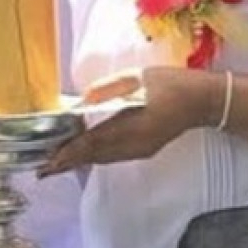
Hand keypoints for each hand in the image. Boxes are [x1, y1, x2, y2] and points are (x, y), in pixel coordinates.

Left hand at [39, 61, 211, 176]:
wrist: (204, 101)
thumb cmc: (172, 84)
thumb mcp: (137, 78)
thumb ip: (106, 89)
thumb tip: (81, 102)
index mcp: (132, 126)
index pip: (93, 142)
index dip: (69, 152)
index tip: (49, 160)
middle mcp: (134, 144)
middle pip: (95, 156)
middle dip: (68, 162)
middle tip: (43, 169)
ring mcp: (140, 150)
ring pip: (103, 159)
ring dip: (80, 161)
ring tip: (56, 165)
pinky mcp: (145, 150)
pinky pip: (113, 157)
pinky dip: (95, 157)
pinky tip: (84, 155)